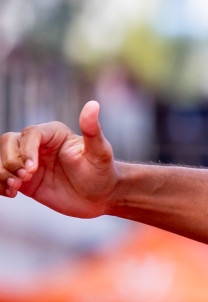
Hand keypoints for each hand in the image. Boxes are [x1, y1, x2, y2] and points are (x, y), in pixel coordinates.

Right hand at [0, 101, 119, 217]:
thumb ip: (93, 131)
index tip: (32, 169)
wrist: (102, 197)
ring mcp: (29, 162)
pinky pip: (2, 176)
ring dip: (1, 172)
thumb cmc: (103, 172)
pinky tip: (10, 193)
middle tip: (24, 179)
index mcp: (54, 133)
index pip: (29, 134)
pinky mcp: (24, 180)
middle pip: (8, 142)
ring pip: (1, 158)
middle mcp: (38, 145)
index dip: (26, 150)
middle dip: (10, 161)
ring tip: (14, 187)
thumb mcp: (101, 153)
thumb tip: (93, 104)